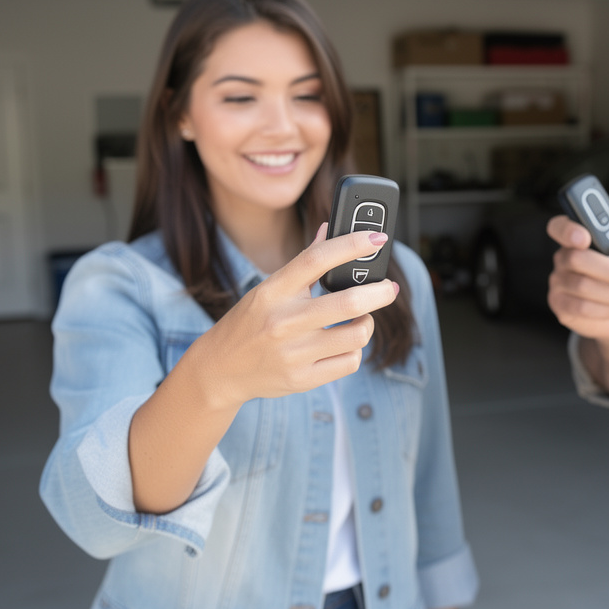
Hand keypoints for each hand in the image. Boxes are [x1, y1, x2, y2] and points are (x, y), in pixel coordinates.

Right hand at [195, 225, 399, 408]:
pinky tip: (344, 343)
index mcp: (273, 291)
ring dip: (367, 323)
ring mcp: (293, 353)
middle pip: (348, 302)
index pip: (317, 259)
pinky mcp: (302, 379)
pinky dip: (354, 349)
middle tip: (389, 287)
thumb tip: (330, 229)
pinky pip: (349, 361)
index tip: (377, 238)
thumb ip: (304, 262)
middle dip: (380, 291)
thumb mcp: (269, 289)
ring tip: (360, 319)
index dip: (352, 245)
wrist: (220, 369)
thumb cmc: (250, 322)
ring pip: (357, 334)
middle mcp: (283, 321)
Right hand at [546, 206, 608, 343]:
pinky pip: (580, 306)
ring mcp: (558, 281)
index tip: (585, 238)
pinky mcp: (560, 305)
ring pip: (581, 285)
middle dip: (607, 269)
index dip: (568, 230)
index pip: (559, 227)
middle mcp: (564, 257)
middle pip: (575, 258)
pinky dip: (605, 308)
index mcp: (578, 238)